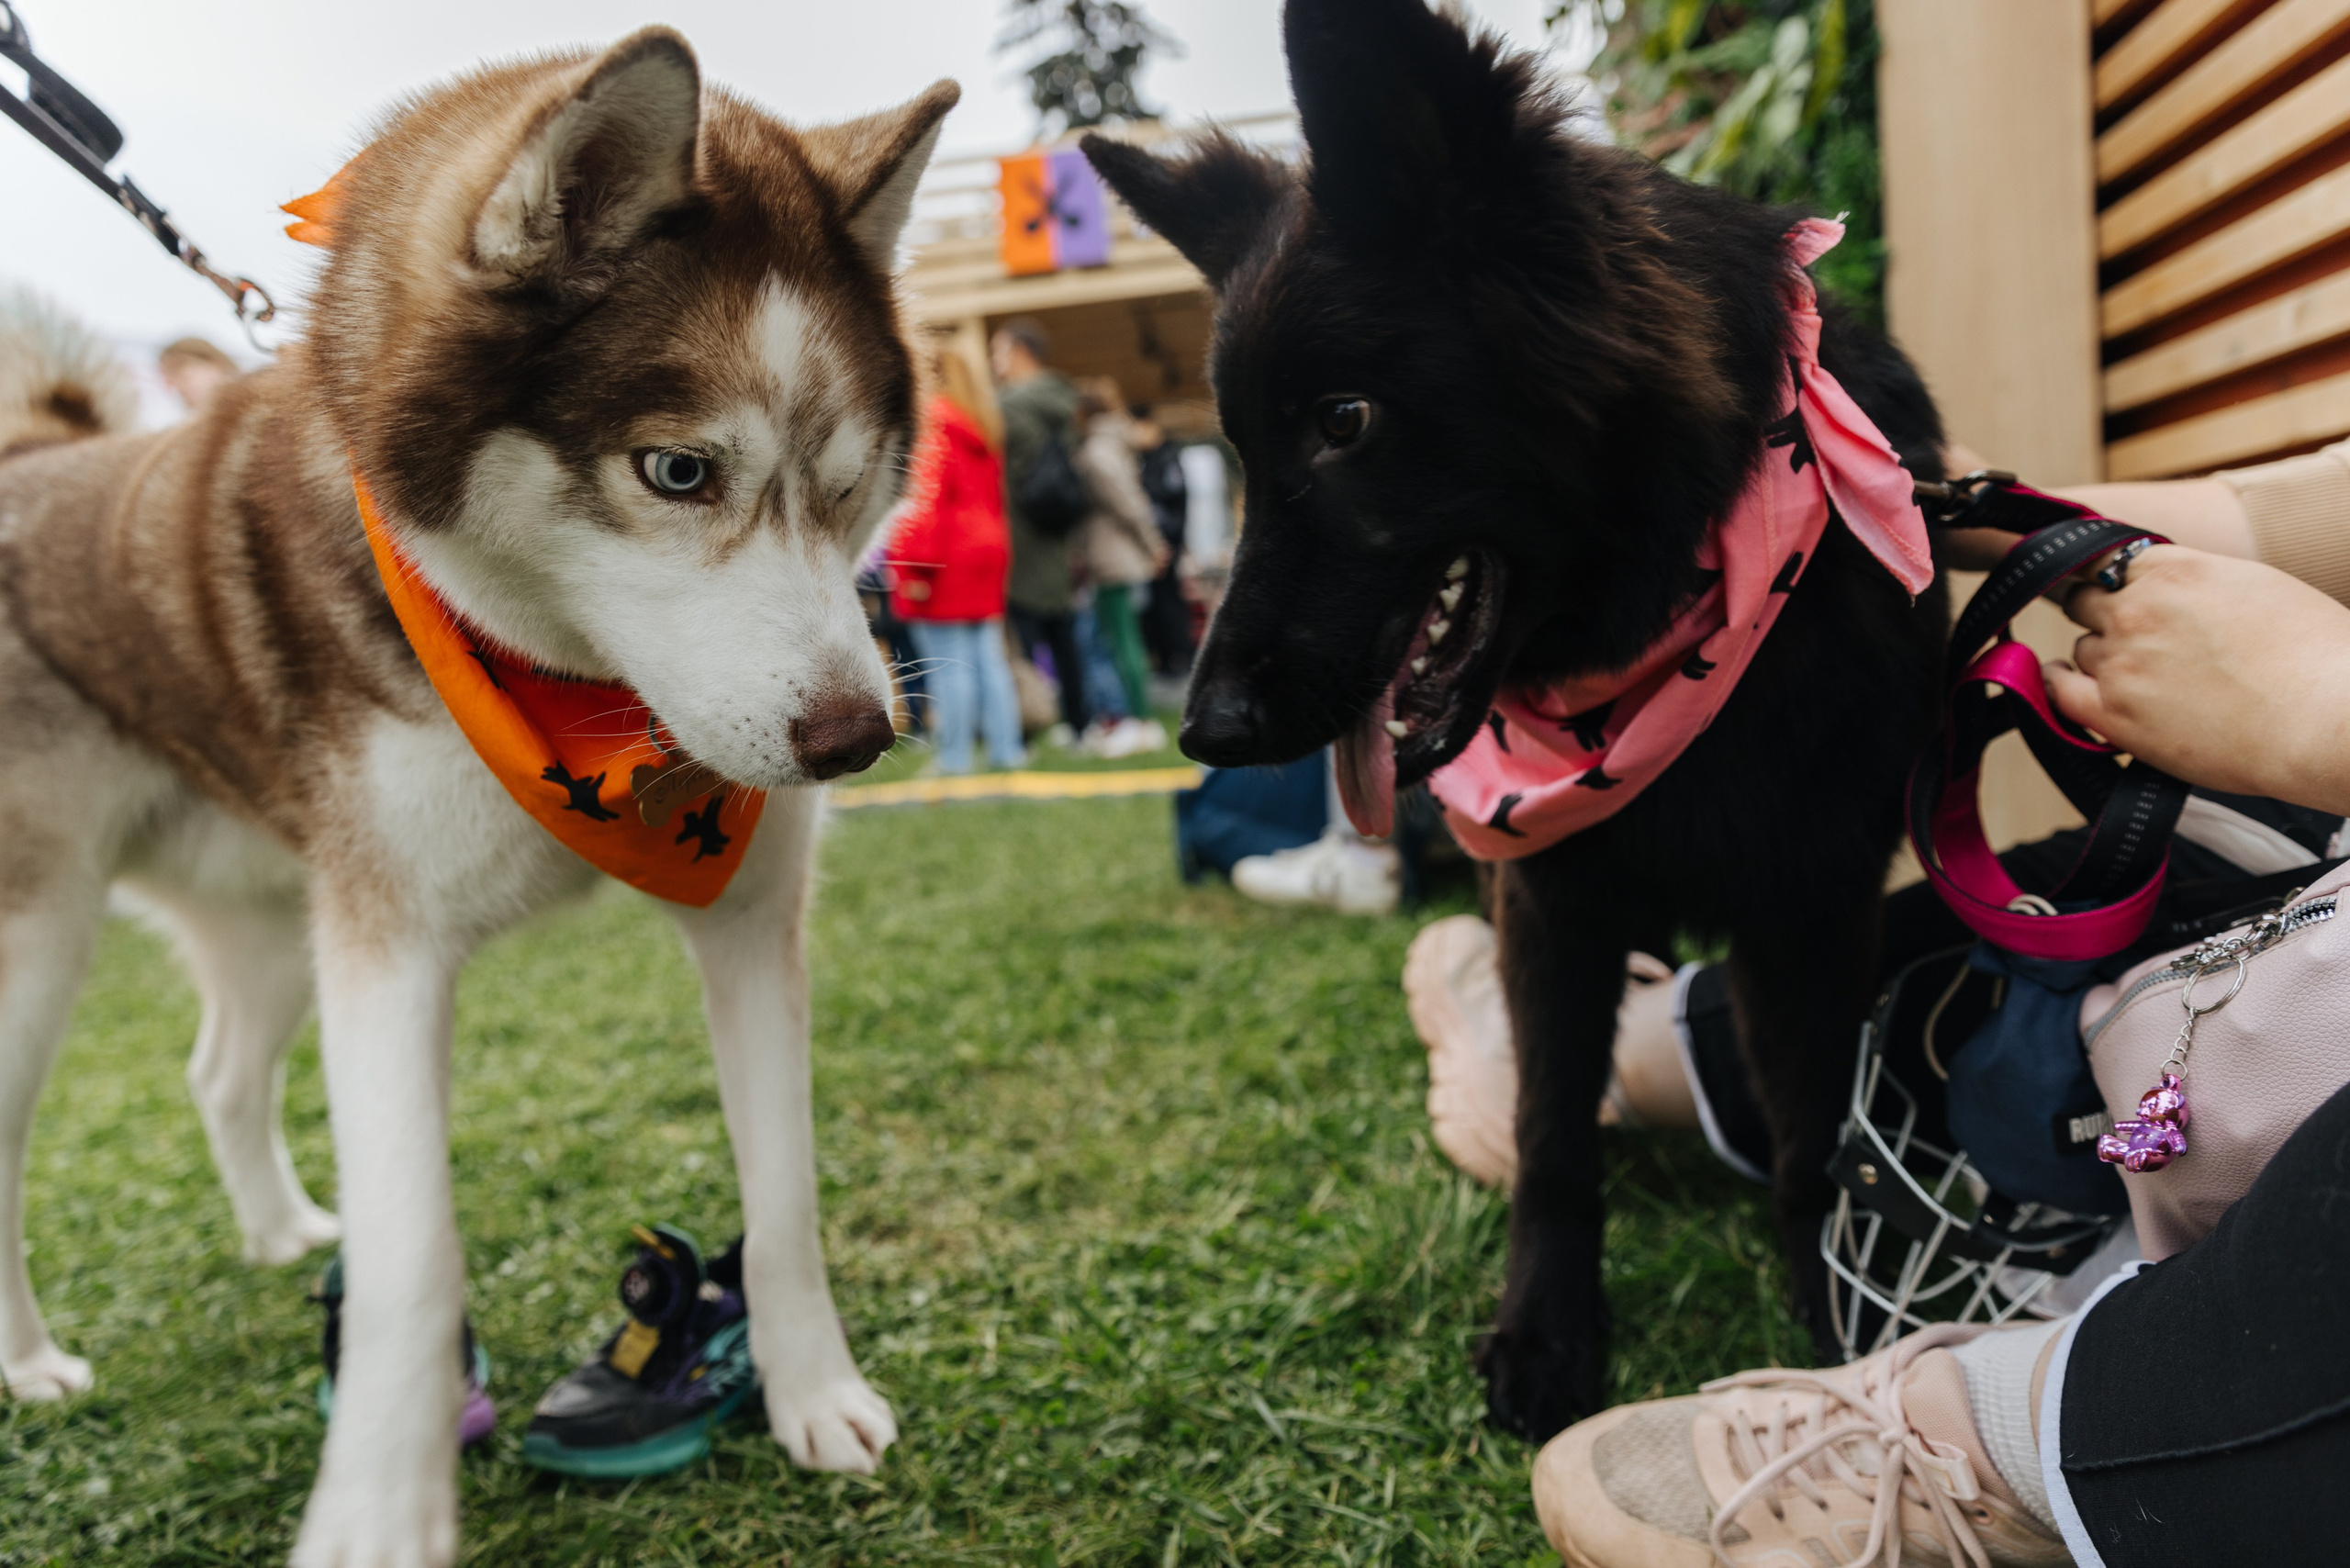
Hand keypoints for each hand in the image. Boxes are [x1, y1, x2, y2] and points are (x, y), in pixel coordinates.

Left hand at [2043, 545, 2349, 812]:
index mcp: (2176, 570)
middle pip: (2085, 602)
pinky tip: (2066, 685)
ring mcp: (2121, 661)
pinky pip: (2057, 691)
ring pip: (2082, 649)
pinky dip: (2058, 685)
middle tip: (2130, 637)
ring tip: (2139, 677)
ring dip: (2100, 659)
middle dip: (2103, 617)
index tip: (2108, 588)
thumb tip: (2170, 587)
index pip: (2111, 559)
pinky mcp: (2113, 713)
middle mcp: (2137, 609)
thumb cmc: (2315, 658)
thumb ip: (2199, 582)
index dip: (2110, 578)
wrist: (2324, 719)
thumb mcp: (2257, 587)